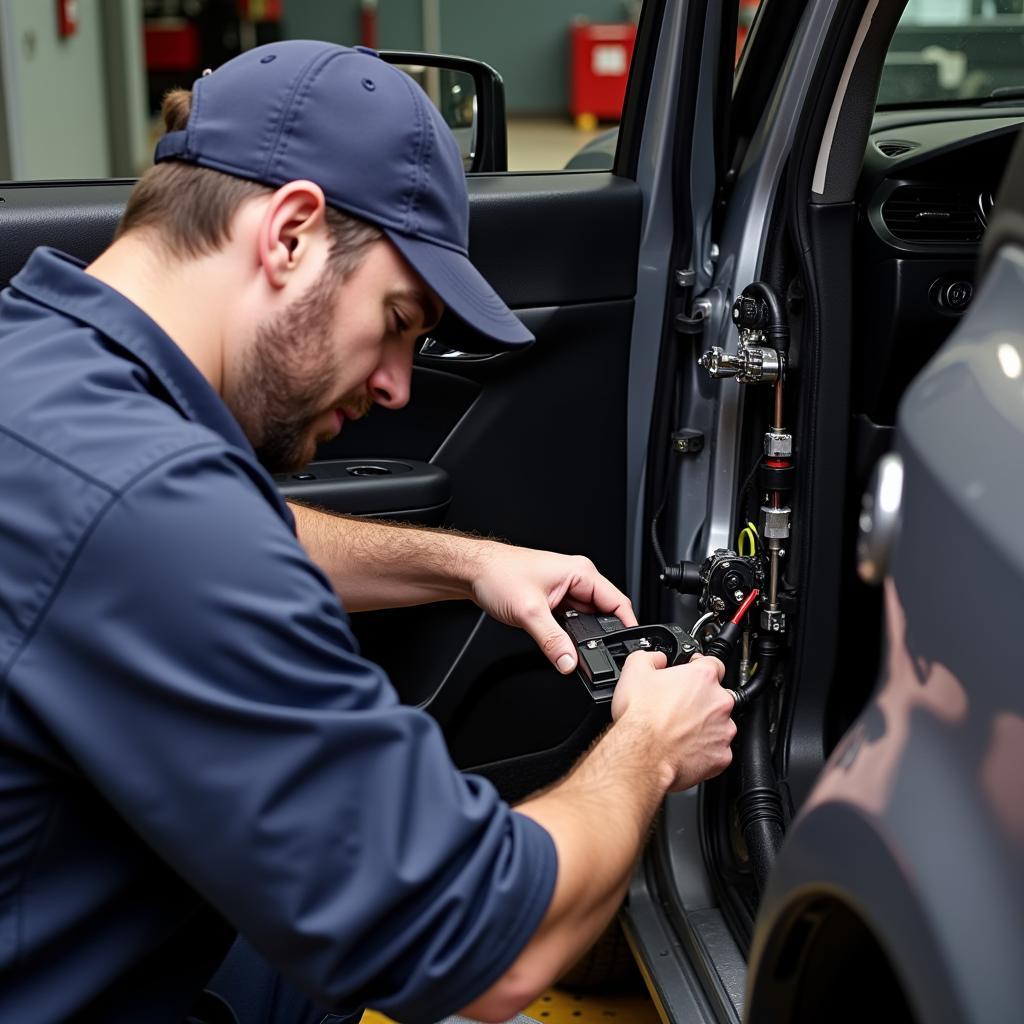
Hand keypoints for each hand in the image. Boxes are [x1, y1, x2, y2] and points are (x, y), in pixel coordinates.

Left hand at [470, 543, 636, 673]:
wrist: (473, 571)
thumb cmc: (498, 574)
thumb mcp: (529, 611)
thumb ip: (552, 640)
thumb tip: (569, 662)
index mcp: (580, 572)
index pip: (617, 602)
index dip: (627, 627)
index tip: (629, 648)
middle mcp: (576, 580)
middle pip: (602, 615)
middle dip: (601, 637)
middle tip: (597, 658)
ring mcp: (564, 591)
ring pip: (585, 621)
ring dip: (581, 637)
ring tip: (573, 650)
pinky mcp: (553, 601)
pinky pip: (570, 623)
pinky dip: (567, 635)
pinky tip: (559, 643)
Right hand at [610, 652, 735, 791]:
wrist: (641, 754)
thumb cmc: (640, 717)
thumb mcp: (634, 670)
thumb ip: (651, 657)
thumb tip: (657, 658)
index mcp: (702, 677)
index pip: (714, 663)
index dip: (700, 667)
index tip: (693, 673)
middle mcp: (719, 702)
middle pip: (718, 695)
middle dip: (701, 700)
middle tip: (678, 707)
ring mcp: (724, 730)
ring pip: (720, 724)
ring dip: (705, 725)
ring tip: (679, 731)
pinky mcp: (722, 755)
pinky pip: (718, 750)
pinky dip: (705, 750)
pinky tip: (685, 748)